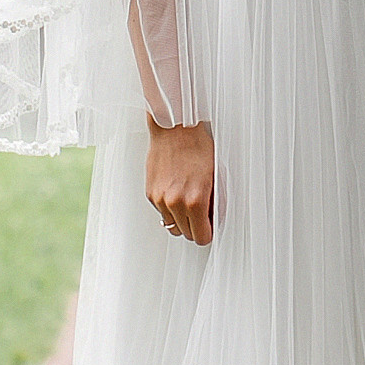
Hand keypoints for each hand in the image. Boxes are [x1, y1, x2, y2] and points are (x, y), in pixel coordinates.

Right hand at [146, 119, 215, 245]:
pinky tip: (177, 192)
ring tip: (189, 203)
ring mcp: (160, 199)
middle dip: (195, 227)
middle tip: (202, 215)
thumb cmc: (197, 145)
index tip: (210, 228)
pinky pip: (161, 212)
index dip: (207, 233)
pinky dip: (169, 207)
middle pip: (185, 234)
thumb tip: (214, 217)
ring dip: (180, 219)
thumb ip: (213, 202)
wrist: (175, 127)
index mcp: (194, 200)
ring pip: (171, 225)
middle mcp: (174, 202)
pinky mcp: (150, 193)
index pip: (200, 237)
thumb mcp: (214, 175)